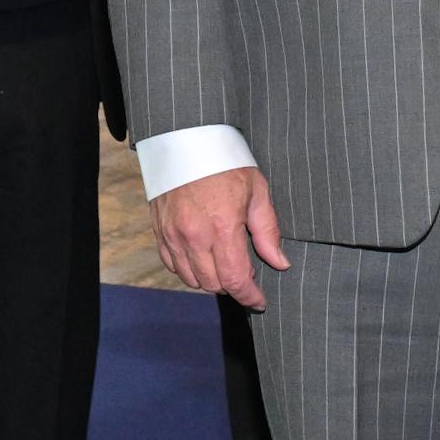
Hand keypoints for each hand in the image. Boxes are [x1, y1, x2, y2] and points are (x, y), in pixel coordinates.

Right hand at [150, 165, 289, 309]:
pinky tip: (201, 257)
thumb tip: (280, 263)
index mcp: (222, 227)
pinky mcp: (159, 230)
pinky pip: (172, 265)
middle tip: (244, 271)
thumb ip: (267, 231)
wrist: (185, 138)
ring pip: (192, 279)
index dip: (249, 296)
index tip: (259, 301)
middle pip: (214, 284)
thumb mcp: (256, 190)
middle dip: (233, 285)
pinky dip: (188, 269)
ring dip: (210, 279)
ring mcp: (173, 234)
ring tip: (223, 262)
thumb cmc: (224, 161)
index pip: (235, 279)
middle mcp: (194, 236)